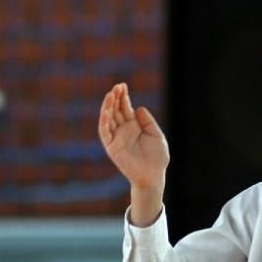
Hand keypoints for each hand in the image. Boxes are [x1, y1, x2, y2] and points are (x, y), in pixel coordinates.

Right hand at [99, 83, 169, 225]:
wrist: (153, 176)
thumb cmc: (157, 157)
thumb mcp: (156, 135)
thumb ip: (148, 122)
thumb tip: (138, 108)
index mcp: (133, 127)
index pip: (125, 108)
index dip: (123, 97)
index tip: (122, 85)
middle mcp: (123, 131)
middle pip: (115, 111)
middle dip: (115, 98)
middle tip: (116, 86)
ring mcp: (116, 138)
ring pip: (108, 119)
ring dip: (108, 107)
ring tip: (110, 95)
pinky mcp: (112, 148)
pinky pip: (105, 133)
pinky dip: (104, 121)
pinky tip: (106, 111)